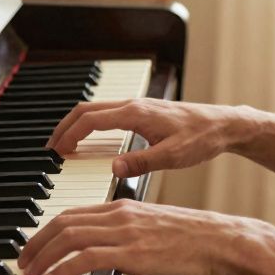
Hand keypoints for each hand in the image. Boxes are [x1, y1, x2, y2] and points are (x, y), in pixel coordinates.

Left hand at [17, 199, 246, 274]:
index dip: (47, 229)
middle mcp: (120, 214)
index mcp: (124, 207)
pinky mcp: (133, 253)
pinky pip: (87, 258)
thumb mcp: (155, 230)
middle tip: (24, 260)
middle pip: (64, 221)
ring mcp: (126, 232)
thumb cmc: (196, 240)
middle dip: (37, 242)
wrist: (223, 242)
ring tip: (31, 272)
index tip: (35, 246)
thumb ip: (130, 233)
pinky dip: (64, 269)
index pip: (73, 213)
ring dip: (44, 255)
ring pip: (70, 237)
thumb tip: (110, 251)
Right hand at [46, 98, 247, 177]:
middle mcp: (133, 105)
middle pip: (87, 110)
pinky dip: (92, 125)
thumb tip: (113, 168)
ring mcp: (138, 107)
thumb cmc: (201, 138)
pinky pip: (108, 114)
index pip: (90, 120)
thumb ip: (141, 162)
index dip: (69, 134)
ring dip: (77, 125)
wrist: (223, 125)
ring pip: (96, 110)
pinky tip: (91, 140)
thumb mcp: (172, 157)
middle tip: (51, 149)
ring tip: (65, 146)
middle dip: (65, 128)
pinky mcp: (143, 112)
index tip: (56, 151)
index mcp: (135, 114)